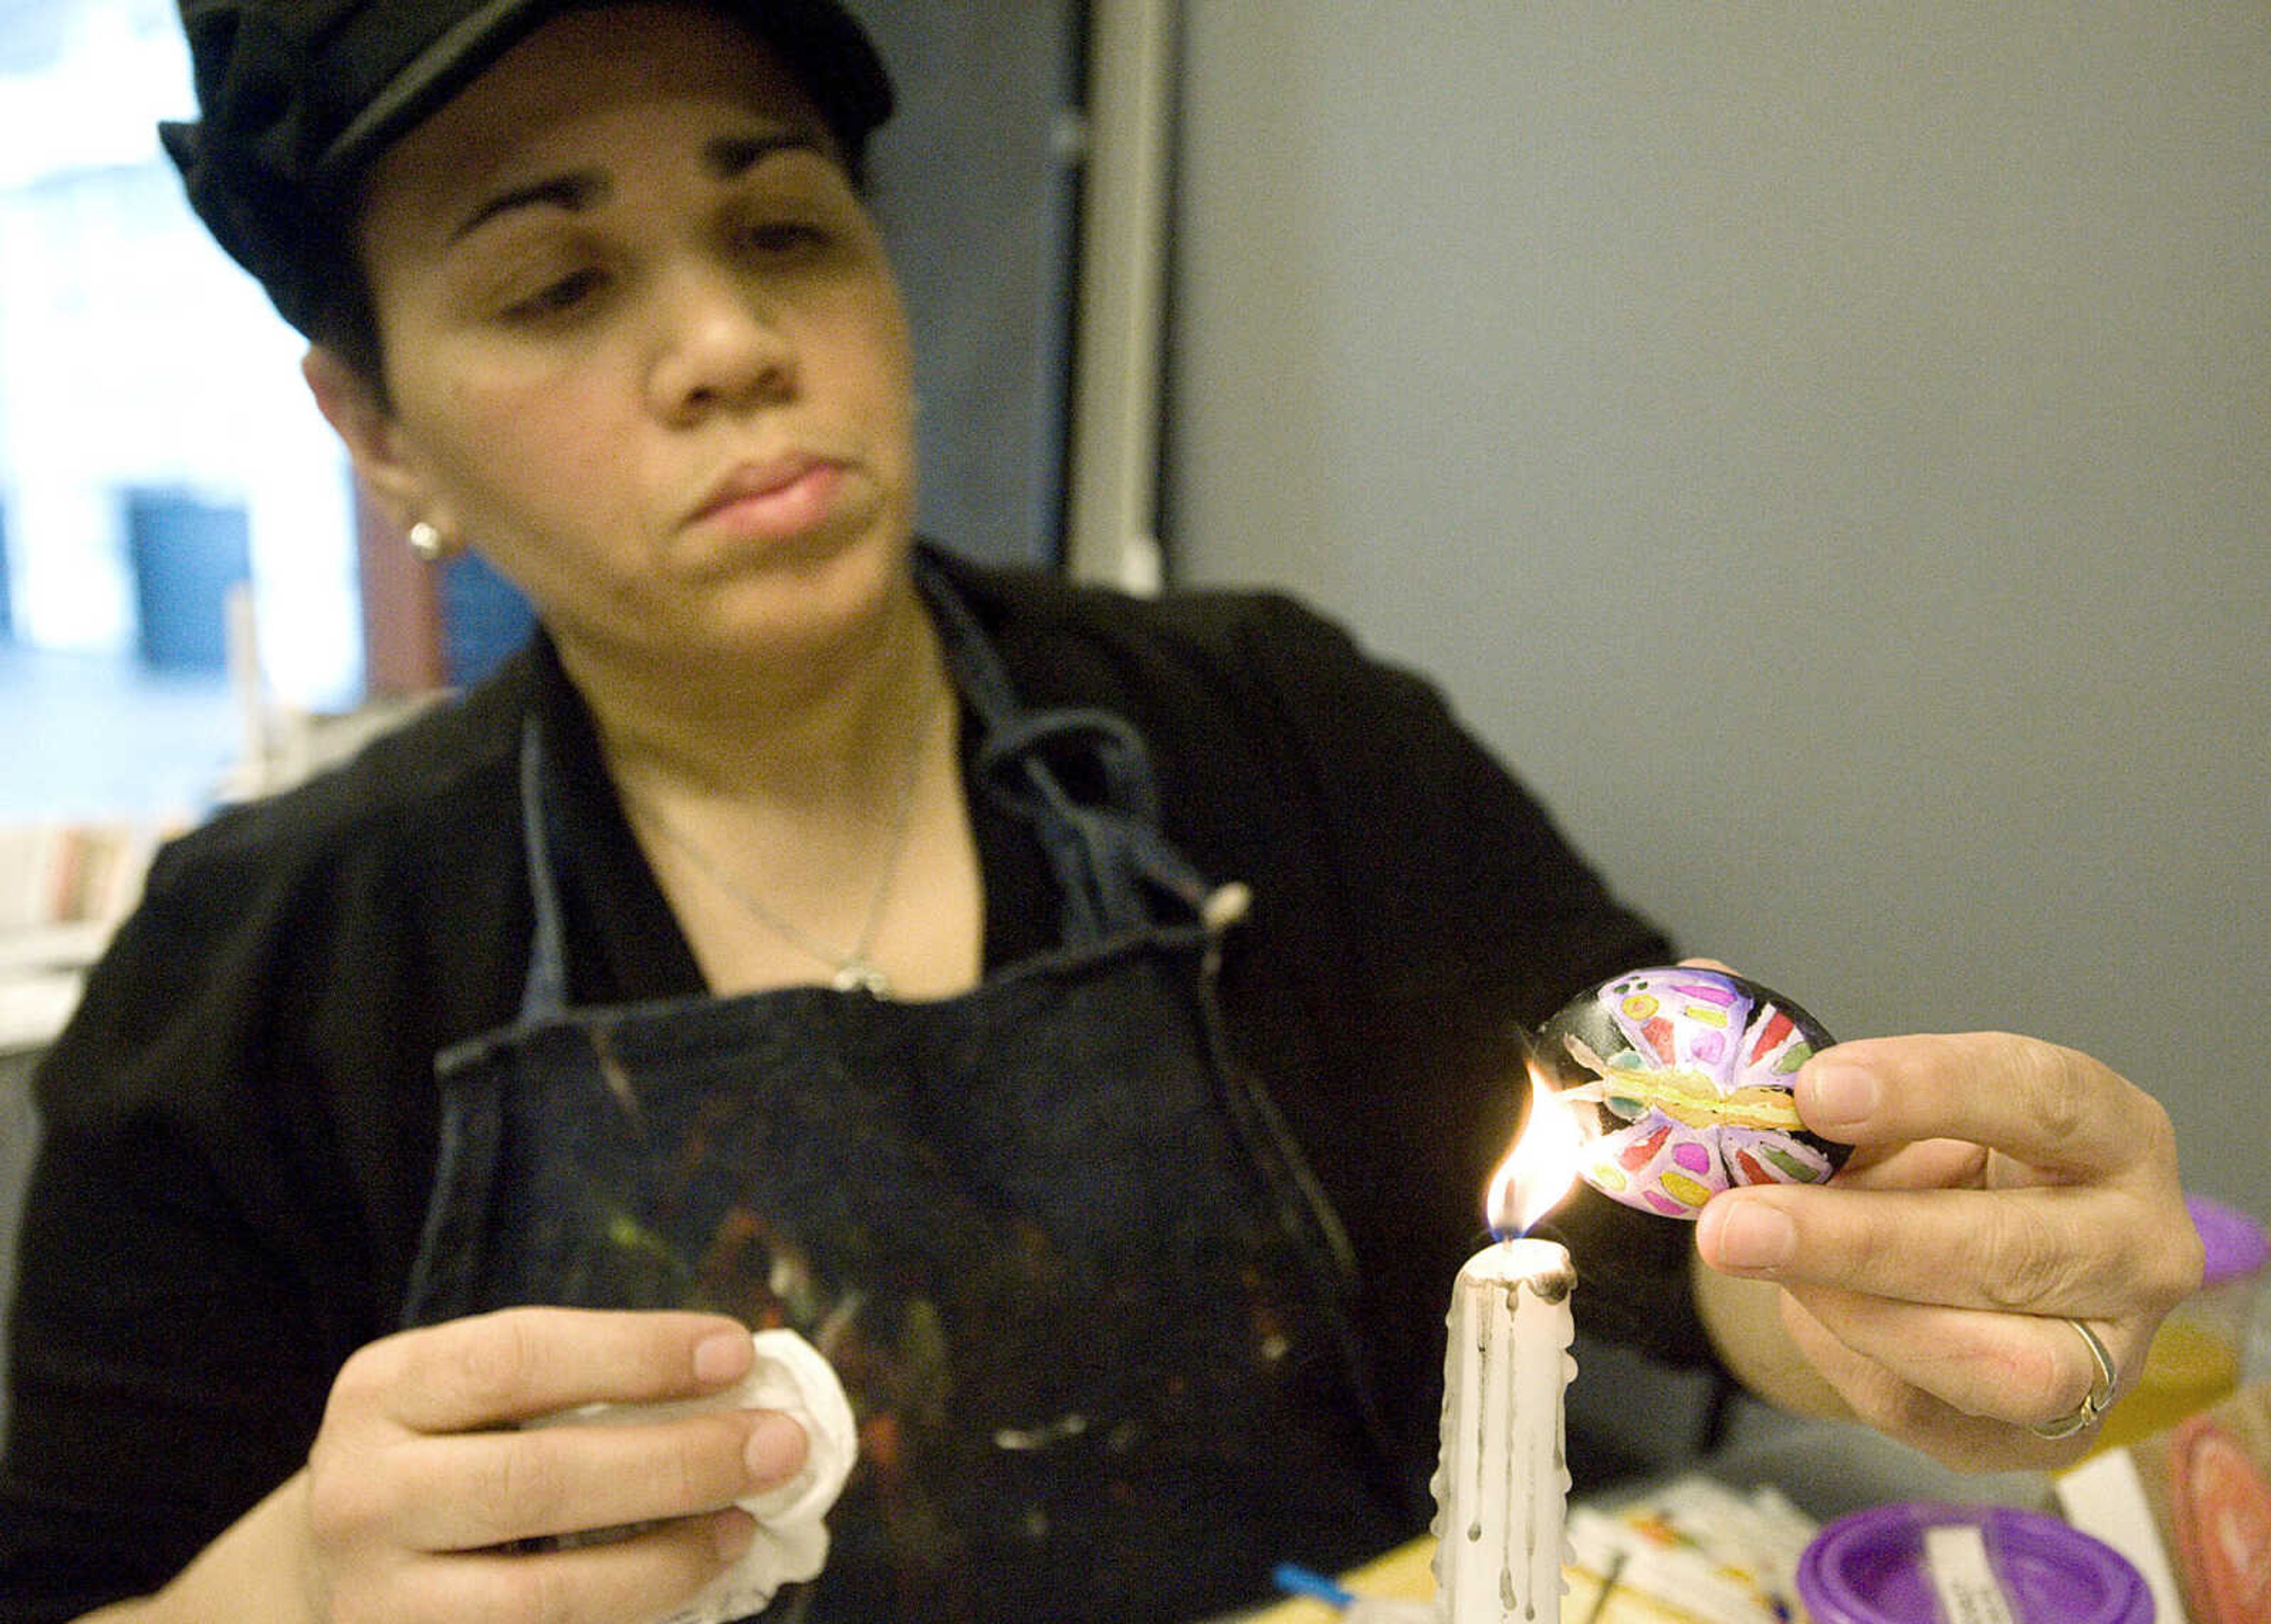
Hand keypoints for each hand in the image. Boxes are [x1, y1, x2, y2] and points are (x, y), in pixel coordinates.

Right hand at [298, 1307, 806, 1623]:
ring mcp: (376, 1603)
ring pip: (547, 1597)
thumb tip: (740, 1383)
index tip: (738, 1351)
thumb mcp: (475, 1399)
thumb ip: (581, 1387)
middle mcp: (363, 1494)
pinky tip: (690, 1591)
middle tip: (782, 1445)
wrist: (323, 1573)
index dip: (637, 1352)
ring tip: (743, 1527)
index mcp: (384, 1390)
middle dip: (680, 1460)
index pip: (521, 1357)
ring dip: (668, 1561)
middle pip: (540, 1479)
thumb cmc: (444, 1460)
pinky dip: (630, 1623)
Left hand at [1694, 1032, 2200, 1469]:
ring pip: (2000, 1361)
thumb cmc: (1930, 1167)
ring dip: (1858, 1314)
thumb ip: (1808, 1073)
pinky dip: (1850, 1361)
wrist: (1954, 1269)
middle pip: (2013, 1250)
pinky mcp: (2052, 1433)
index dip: (1932, 1090)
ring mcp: (2112, 1351)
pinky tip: (1810, 1310)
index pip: (2044, 1097)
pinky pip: (1937, 1414)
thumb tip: (1709, 1009)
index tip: (1817, 1092)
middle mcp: (2139, 1244)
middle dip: (1858, 1239)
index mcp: (2112, 1131)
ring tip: (1760, 1262)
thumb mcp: (1884, 1107)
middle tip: (1732, 1223)